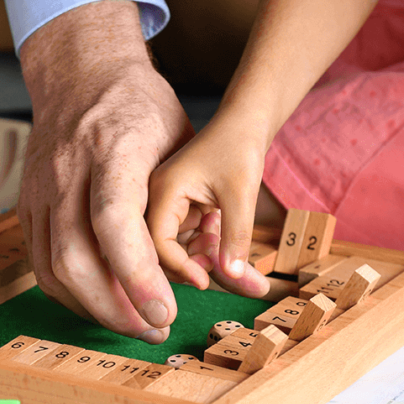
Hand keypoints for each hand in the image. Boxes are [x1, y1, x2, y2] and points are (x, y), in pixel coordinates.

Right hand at [18, 1, 192, 342]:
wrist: (81, 76)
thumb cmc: (142, 110)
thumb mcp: (179, 142)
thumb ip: (184, 202)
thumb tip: (203, 271)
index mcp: (111, 147)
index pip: (113, 220)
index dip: (135, 274)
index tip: (164, 312)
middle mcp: (66, 171)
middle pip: (75, 256)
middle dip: (116, 307)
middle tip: (156, 328)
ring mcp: (40, 190)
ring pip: (53, 268)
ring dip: (95, 308)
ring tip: (136, 323)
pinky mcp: (27, 206)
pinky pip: (41, 264)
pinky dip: (73, 294)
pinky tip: (104, 304)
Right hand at [147, 114, 270, 296]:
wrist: (246, 124)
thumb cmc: (240, 147)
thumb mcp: (242, 194)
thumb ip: (236, 236)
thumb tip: (233, 275)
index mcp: (163, 190)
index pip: (158, 243)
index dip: (180, 266)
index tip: (207, 280)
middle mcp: (161, 200)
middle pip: (166, 251)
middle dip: (197, 266)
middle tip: (229, 271)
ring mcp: (172, 207)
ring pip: (182, 250)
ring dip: (209, 260)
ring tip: (240, 262)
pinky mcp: (185, 211)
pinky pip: (194, 241)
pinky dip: (213, 249)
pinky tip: (232, 246)